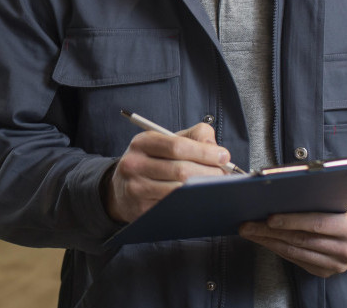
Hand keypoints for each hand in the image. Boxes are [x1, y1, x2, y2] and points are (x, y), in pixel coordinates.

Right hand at [104, 122, 230, 223]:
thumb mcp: (166, 141)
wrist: (121, 188)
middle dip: (209, 172)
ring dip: (203, 189)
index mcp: (142, 142)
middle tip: (225, 174)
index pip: (177, 146)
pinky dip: (191, 203)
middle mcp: (134, 164)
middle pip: (180, 170)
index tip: (224, 155)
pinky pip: (172, 208)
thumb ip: (193, 136)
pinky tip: (202, 199)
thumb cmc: (152, 161)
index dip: (204, 151)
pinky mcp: (140, 210)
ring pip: (178, 191)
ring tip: (217, 186)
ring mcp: (136, 189)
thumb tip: (214, 147)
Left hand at [238, 203, 346, 276]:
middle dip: (270, 232)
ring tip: (250, 232)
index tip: (269, 218)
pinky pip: (297, 260)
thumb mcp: (341, 197)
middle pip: (301, 240)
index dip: (291, 221)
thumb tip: (283, 186)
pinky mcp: (326, 272)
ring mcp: (337, 264)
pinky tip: (265, 241)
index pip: (317, 224)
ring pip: (296, 252)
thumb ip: (319, 194)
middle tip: (248, 225)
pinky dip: (278, 250)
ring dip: (269, 242)